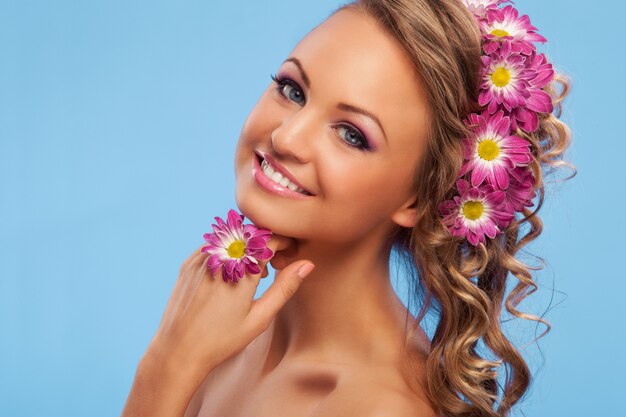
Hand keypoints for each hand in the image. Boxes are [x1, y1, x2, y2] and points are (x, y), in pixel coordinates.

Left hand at [143, 233, 313, 384]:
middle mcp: (220, 257)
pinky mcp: (188, 264)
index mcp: (241, 269)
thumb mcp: (260, 317)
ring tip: (256, 275)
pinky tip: (234, 276)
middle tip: (277, 265)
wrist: (177, 351)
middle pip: (252, 234)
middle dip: (268, 244)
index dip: (286, 241)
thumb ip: (285, 287)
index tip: (291, 255)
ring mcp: (201, 258)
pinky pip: (215, 247)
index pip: (270, 237)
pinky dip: (229, 253)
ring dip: (249, 248)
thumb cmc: (222, 340)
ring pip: (233, 238)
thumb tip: (307, 264)